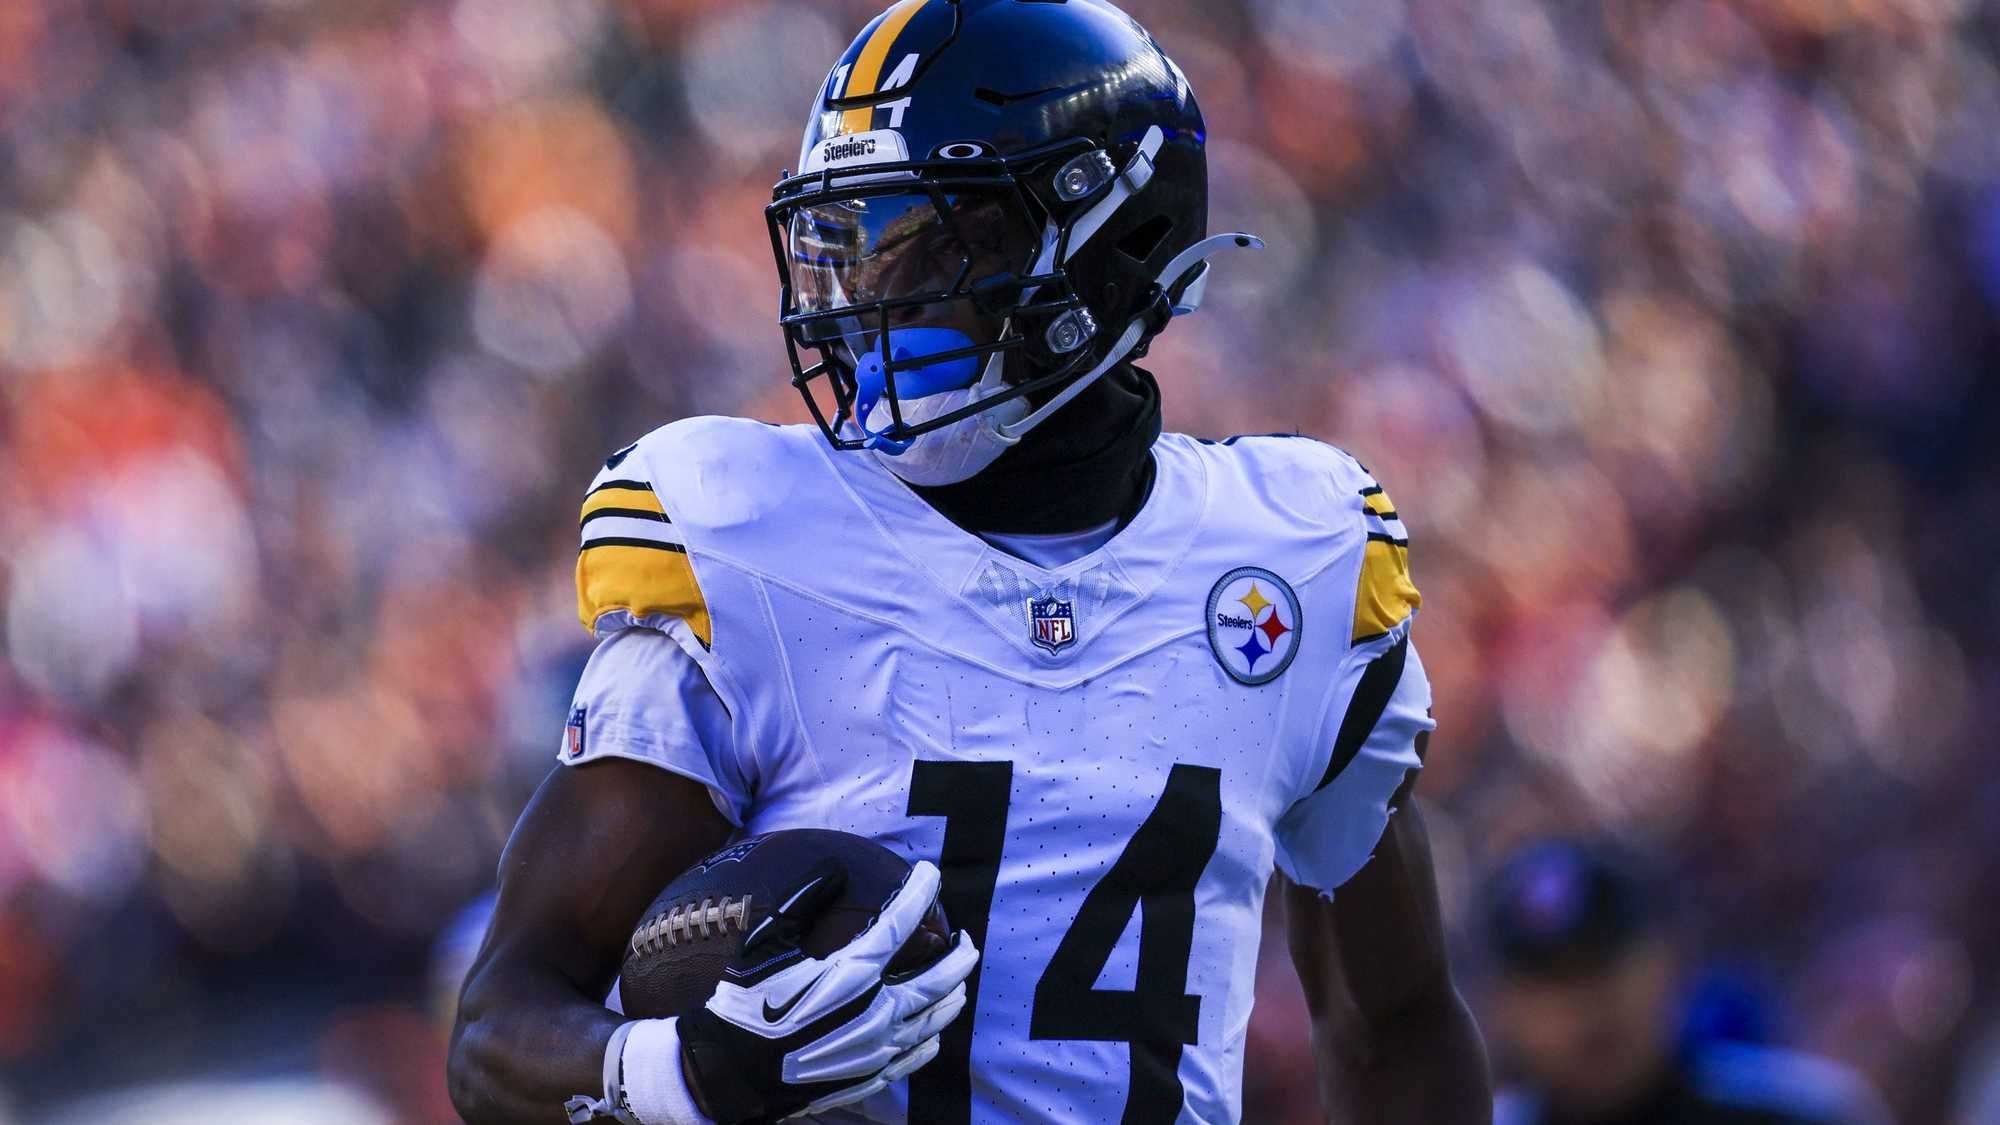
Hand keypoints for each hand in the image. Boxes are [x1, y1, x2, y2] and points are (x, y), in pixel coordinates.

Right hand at [675, 859, 978, 1123]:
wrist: (729, 1074)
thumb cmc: (743, 1005)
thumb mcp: (763, 945)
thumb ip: (802, 902)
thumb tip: (833, 869)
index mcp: (852, 974)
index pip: (901, 924)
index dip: (920, 894)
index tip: (931, 874)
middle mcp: (875, 1012)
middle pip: (937, 980)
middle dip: (959, 956)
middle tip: (967, 940)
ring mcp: (876, 1049)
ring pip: (933, 1021)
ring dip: (951, 996)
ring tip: (958, 983)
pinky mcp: (869, 1077)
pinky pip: (914, 1058)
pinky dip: (929, 1040)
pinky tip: (932, 1034)